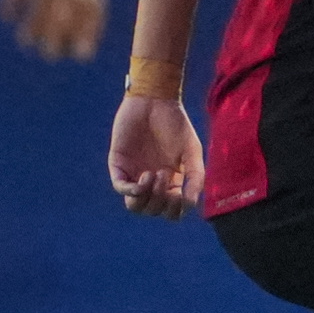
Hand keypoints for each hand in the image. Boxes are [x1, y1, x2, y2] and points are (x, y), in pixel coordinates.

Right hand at [0, 0, 109, 61]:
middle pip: (72, 4)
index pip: (94, 2)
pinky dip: (13, 5)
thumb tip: (64, 30)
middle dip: (63, 33)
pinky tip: (6, 16)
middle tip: (52, 56)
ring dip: (38, 25)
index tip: (81, 53)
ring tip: (26, 42)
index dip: (90, 29)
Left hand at [109, 91, 201, 217]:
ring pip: (134, 206)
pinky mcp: (119, 165)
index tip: (179, 193)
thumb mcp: (192, 152)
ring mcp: (134, 175)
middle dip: (161, 200)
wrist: (155, 100)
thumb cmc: (176, 124)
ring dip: (145, 198)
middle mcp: (152, 183)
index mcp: (171, 182)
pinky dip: (132, 190)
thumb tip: (190, 204)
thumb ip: (195, 177)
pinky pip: (120, 188)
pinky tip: (143, 177)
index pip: (170, 212)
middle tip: (165, 173)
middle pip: (152, 211)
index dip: (174, 210)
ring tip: (152, 174)